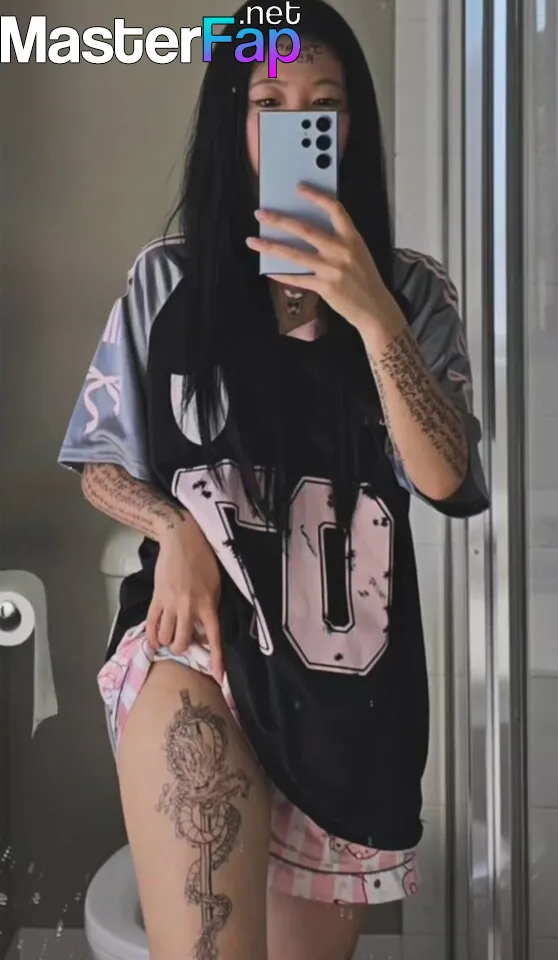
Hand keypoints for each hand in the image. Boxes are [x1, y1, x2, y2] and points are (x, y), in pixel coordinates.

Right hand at [146, 516, 223, 681]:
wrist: (182, 540)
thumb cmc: (204, 560)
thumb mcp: (216, 585)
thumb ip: (212, 608)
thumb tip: (206, 631)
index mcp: (208, 604)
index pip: (214, 638)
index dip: (216, 659)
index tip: (218, 677)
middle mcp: (188, 608)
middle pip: (181, 643)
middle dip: (183, 648)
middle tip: (186, 642)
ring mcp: (170, 604)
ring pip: (165, 637)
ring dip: (168, 641)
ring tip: (172, 635)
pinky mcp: (156, 599)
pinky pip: (151, 625)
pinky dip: (152, 636)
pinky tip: (155, 640)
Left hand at [245, 184, 395, 330]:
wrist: (375, 308)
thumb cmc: (365, 279)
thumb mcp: (358, 253)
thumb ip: (338, 240)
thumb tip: (307, 231)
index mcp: (352, 238)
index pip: (334, 209)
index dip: (316, 196)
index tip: (299, 187)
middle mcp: (341, 251)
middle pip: (306, 230)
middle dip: (280, 220)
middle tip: (261, 214)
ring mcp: (332, 270)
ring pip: (295, 255)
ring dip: (271, 247)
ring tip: (253, 241)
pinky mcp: (324, 287)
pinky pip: (298, 279)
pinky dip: (282, 274)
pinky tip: (268, 270)